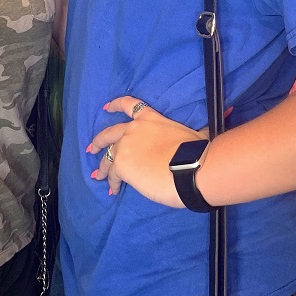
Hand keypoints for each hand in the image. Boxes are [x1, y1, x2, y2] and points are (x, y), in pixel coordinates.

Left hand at [87, 96, 205, 206]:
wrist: (191, 167)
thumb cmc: (196, 151)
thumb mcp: (193, 134)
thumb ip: (188, 134)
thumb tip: (203, 135)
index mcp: (150, 119)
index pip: (130, 106)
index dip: (116, 105)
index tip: (106, 107)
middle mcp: (133, 130)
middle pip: (108, 134)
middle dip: (99, 142)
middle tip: (92, 148)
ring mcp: (125, 147)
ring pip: (107, 157)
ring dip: (102, 167)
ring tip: (98, 175)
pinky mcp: (121, 165)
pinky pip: (113, 175)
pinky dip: (112, 183)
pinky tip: (114, 190)